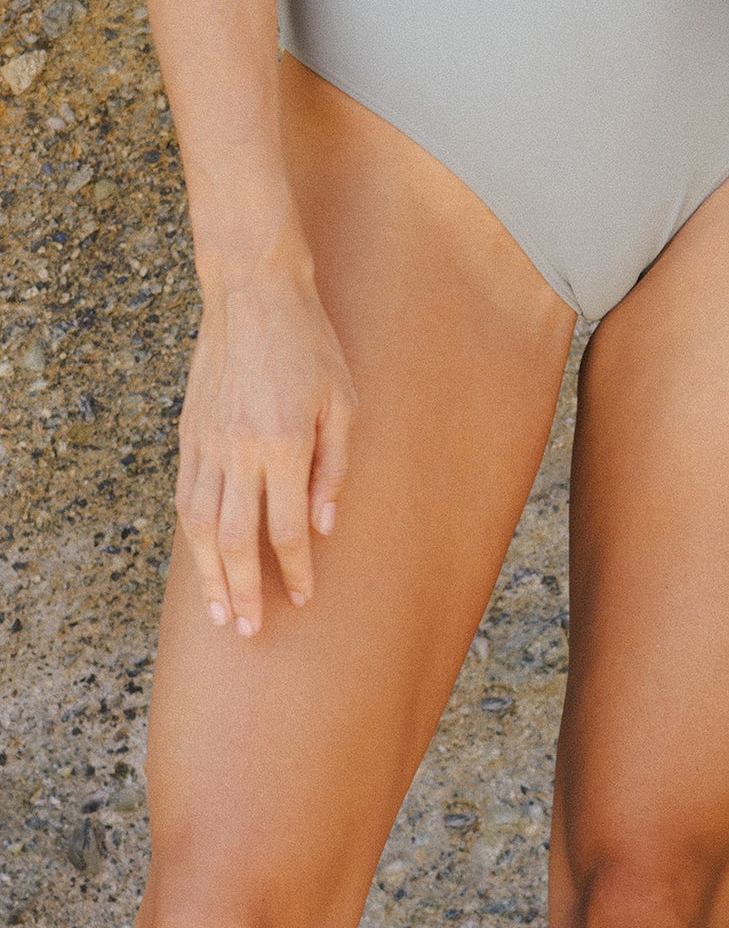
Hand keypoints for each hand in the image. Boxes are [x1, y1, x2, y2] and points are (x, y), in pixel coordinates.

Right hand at [175, 221, 355, 635]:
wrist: (253, 296)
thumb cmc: (310, 349)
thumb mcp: (343, 405)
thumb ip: (335, 470)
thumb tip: (325, 528)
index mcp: (282, 446)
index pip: (286, 529)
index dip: (296, 572)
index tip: (303, 600)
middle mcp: (238, 451)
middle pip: (235, 540)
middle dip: (242, 591)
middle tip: (247, 630)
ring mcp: (207, 444)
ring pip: (200, 526)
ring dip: (209, 574)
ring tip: (218, 612)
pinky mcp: (189, 434)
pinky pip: (186, 497)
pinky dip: (191, 537)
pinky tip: (202, 561)